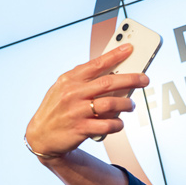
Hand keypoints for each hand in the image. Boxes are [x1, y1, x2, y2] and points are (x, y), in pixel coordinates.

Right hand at [25, 44, 148, 159]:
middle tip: (145, 79)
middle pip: (108, 82)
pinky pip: (108, 124)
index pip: (96, 64)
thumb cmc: (57, 109)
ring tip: (131, 105)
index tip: (130, 48)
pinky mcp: (81, 128)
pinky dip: (118, 124)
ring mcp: (76, 111)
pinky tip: (119, 123)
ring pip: (111, 104)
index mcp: (69, 80)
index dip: (115, 55)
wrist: (41, 136)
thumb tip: (114, 73)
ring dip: (126, 104)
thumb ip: (84, 81)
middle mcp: (72, 93)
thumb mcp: (63, 89)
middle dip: (131, 79)